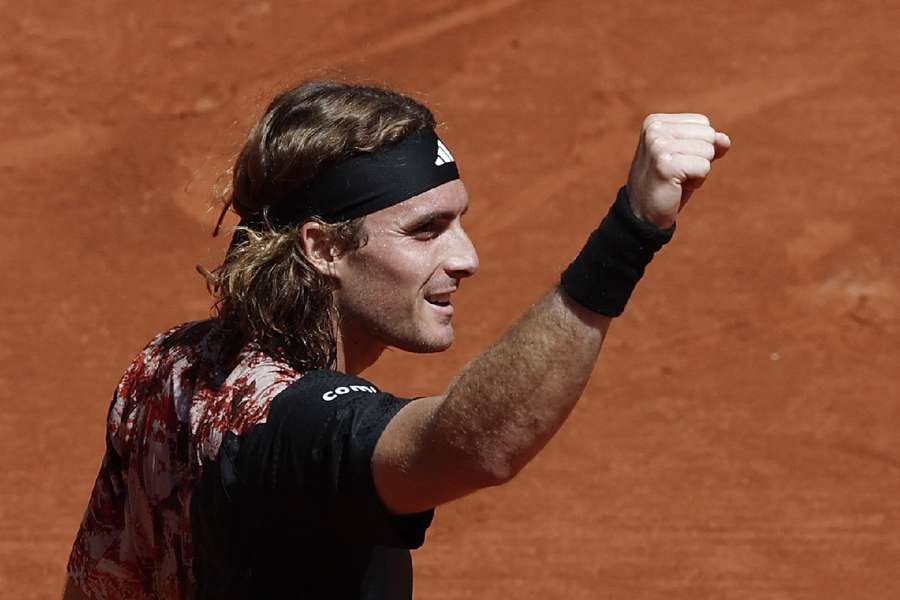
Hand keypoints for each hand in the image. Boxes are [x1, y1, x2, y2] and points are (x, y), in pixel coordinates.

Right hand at [626, 113, 730, 228]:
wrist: (644, 214)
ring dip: (698, 171)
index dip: (698, 146)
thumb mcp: (688, 157)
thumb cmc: (668, 183)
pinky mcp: (665, 164)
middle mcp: (655, 129)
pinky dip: (697, 182)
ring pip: (708, 151)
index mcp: (656, 122)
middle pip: (708, 134)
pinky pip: (704, 167)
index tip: (676, 161)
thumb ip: (707, 143)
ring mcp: (658, 146)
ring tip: (677, 180)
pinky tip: (677, 187)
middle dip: (701, 157)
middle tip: (677, 172)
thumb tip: (724, 140)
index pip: (703, 123)